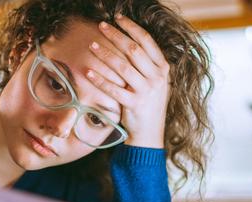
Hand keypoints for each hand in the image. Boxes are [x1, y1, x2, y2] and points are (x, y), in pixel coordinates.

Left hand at [86, 14, 169, 148]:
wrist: (150, 134)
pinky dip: (100, 80)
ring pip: (123, 67)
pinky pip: (114, 89)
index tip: (118, 18)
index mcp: (163, 69)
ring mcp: (147, 92)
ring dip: (106, 54)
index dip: (131, 27)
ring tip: (92, 45)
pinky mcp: (134, 105)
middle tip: (101, 26)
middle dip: (116, 35)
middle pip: (134, 50)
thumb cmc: (148, 105)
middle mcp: (157, 78)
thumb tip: (128, 42)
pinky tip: (88, 72)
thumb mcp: (155, 82)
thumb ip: (147, 65)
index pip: (147, 41)